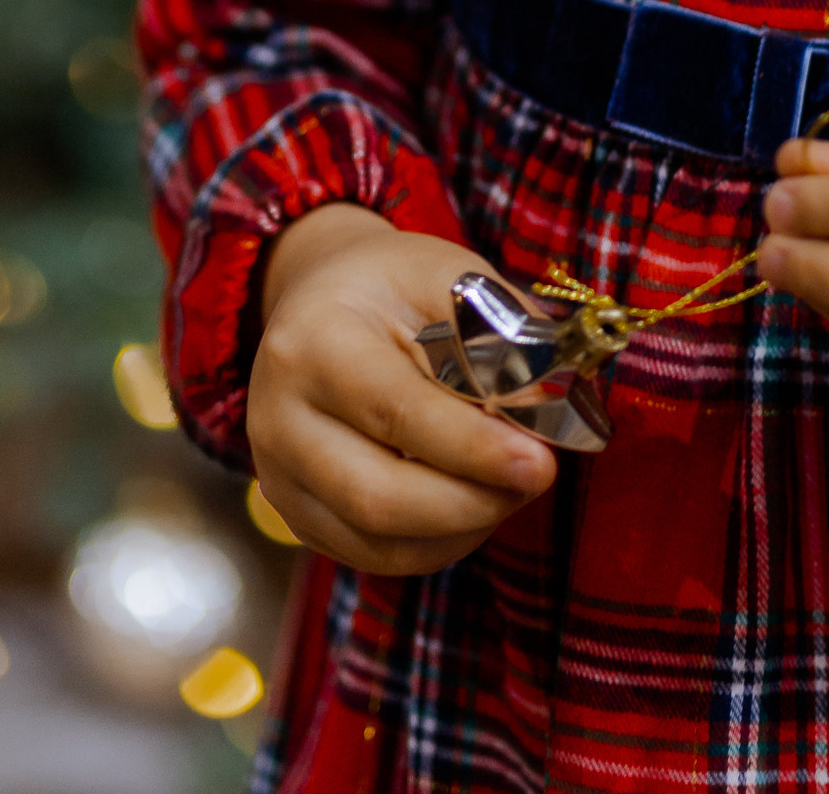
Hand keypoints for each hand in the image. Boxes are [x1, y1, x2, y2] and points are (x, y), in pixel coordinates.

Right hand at [248, 204, 556, 571]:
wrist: (318, 299)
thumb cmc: (388, 284)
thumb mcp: (441, 273)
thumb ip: (497, 329)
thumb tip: (550, 397)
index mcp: (311, 344)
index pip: (395, 412)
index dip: (473, 447)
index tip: (541, 460)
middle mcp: (277, 421)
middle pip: (378, 497)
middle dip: (473, 501)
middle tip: (539, 475)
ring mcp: (279, 478)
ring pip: (377, 543)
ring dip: (462, 526)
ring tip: (512, 486)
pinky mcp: (296, 516)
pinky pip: (373, 556)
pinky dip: (437, 543)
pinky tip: (475, 504)